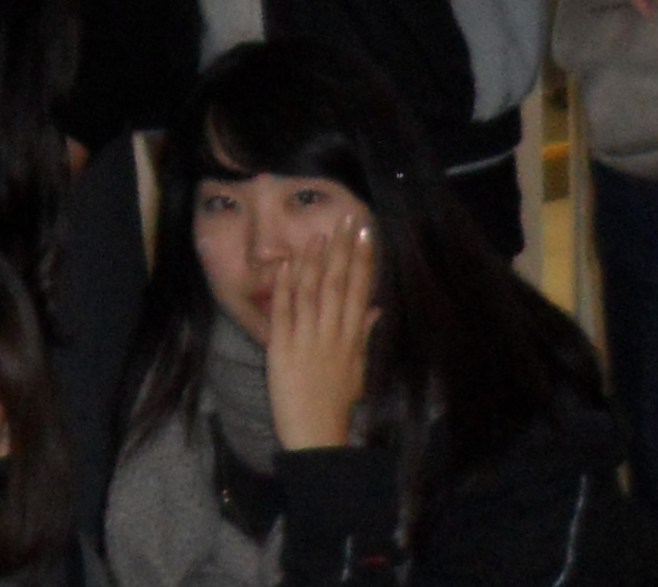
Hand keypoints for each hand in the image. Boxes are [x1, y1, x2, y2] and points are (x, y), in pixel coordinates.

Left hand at [263, 217, 378, 450]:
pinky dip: (284, 287)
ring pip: (312, 293)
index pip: (360, 292)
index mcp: (352, 340)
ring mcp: (306, 340)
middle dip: (343, 250)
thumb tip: (377, 309)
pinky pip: (283, 312)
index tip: (365, 233)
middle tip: (347, 219)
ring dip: (315, 261)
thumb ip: (365, 337)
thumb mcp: (359, 370)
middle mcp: (332, 335)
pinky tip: (286, 264)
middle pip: (339, 285)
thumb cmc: (337, 405)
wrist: (316, 437)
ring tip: (320, 234)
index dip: (363, 260)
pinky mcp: (281, 348)